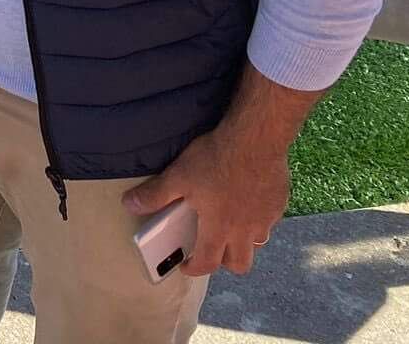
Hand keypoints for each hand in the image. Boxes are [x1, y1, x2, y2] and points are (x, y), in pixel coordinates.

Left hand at [122, 122, 290, 276]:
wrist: (255, 140)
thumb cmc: (216, 159)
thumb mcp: (178, 176)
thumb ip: (155, 194)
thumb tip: (130, 205)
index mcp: (219, 228)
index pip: (208, 262)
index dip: (194, 268)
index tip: (186, 266)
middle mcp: (246, 230)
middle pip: (240, 264)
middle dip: (224, 263)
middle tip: (212, 250)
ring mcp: (266, 218)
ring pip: (258, 244)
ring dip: (244, 242)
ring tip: (230, 228)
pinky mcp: (278, 204)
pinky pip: (269, 222)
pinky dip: (257, 220)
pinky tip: (248, 204)